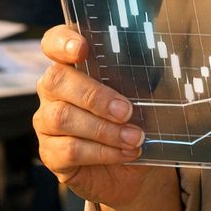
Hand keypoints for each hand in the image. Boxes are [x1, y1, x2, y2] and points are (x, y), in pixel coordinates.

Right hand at [34, 24, 153, 208]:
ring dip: (104, 129)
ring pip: (62, 117)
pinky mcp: (50, 154)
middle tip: (126, 111)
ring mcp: (46, 123)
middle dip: (94, 95)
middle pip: (56, 80)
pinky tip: (124, 153)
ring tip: (134, 138)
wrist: (134, 168)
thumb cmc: (136, 122)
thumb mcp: (145, 96)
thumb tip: (163, 62)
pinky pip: (69, 150)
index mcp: (72, 67)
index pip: (53, 42)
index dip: (62, 42)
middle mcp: (53, 91)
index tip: (82, 49)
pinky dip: (101, 152)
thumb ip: (142, 78)